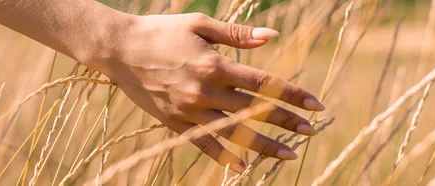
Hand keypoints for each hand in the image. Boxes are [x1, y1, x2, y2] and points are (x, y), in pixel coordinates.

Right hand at [90, 13, 324, 172]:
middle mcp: (205, 91)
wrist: (119, 50)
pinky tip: (242, 167)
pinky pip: (203, 144)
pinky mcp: (175, 122)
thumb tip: (272, 36)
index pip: (263, 82)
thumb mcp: (200, 25)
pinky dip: (223, 157)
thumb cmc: (162, 31)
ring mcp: (189, 110)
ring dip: (263, 145)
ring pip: (234, 132)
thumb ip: (237, 34)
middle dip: (286, 122)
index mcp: (214, 65)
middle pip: (254, 110)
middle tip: (311, 131)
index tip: (316, 105)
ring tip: (289, 155)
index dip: (292, 94)